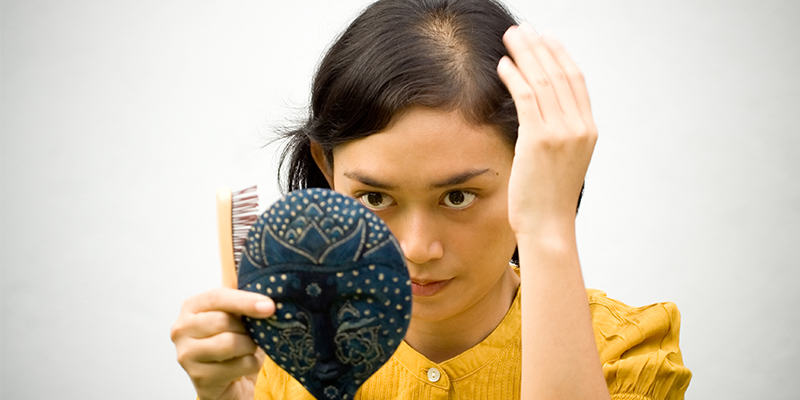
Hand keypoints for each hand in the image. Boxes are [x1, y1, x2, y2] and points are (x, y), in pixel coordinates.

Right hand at [171, 287, 274, 399]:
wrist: (228, 380)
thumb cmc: (233, 341)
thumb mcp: (235, 315)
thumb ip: (241, 299)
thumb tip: (257, 291)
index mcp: (191, 307)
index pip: (217, 297)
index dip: (244, 301)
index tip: (269, 306)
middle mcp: (182, 329)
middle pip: (223, 321)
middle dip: (247, 328)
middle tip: (252, 334)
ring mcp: (187, 355)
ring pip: (230, 343)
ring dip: (250, 346)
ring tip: (248, 348)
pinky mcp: (199, 377)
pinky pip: (238, 365)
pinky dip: (251, 364)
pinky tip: (244, 365)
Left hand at [497, 23, 597, 235]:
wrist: (548, 227)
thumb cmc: (548, 199)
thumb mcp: (561, 161)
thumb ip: (557, 134)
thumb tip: (539, 115)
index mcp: (587, 130)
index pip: (576, 81)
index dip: (560, 55)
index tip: (546, 38)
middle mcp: (579, 127)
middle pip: (559, 74)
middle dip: (540, 47)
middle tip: (523, 29)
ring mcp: (562, 133)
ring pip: (543, 81)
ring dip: (525, 55)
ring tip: (510, 37)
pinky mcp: (539, 140)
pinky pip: (527, 98)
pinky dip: (514, 77)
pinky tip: (503, 65)